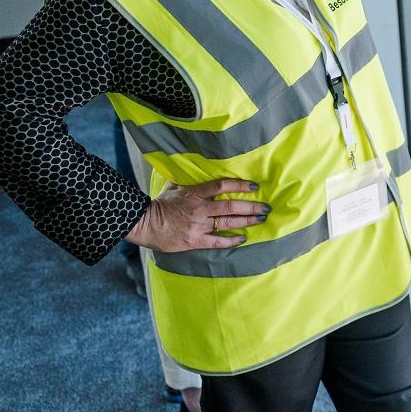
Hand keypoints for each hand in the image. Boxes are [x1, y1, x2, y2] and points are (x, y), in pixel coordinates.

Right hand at [126, 178, 268, 252]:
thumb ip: (188, 181)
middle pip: (231, 206)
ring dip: (247, 221)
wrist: (144, 224)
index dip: (240, 185)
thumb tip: (197, 170)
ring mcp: (198, 225)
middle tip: (266, 207)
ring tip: (260, 219)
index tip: (254, 186)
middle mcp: (199, 209)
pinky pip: (217, 241)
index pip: (222, 186)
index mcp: (194, 193)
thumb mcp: (174, 188)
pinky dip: (231, 240)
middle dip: (251, 206)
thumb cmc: (159, 205)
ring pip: (228, 223)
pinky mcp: (194, 240)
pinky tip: (242, 238)